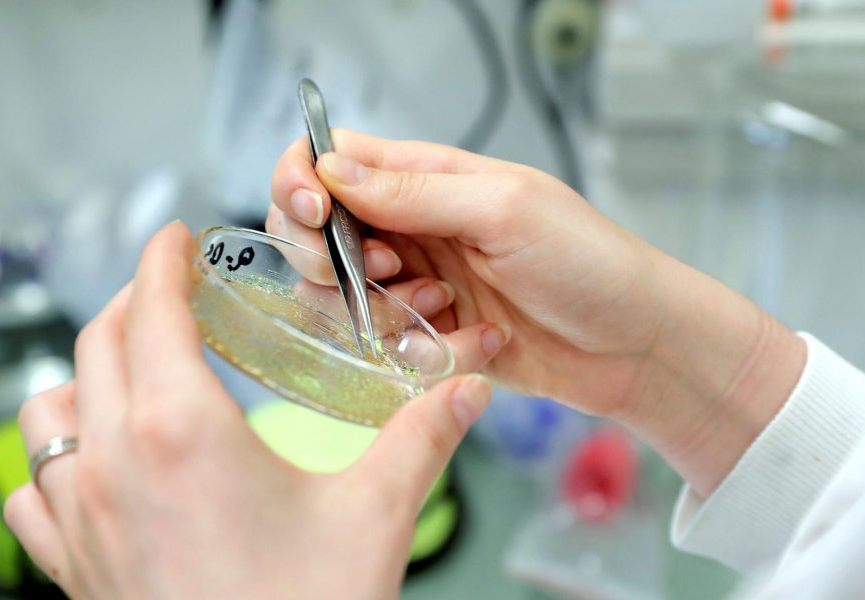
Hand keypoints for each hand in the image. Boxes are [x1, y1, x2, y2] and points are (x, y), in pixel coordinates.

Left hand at [4, 223, 492, 598]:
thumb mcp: (373, 516)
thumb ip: (421, 437)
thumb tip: (464, 390)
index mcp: (178, 430)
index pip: (150, 309)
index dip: (160, 260)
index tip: (174, 237)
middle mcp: (112, 462)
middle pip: (97, 344)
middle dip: (132, 303)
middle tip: (171, 292)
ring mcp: (78, 518)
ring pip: (48, 409)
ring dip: (84, 373)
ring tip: (131, 369)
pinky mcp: (70, 567)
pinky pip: (30, 489)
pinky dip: (52, 454)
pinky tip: (88, 461)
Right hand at [269, 131, 805, 494]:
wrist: (637, 345)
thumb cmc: (589, 262)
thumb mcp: (503, 210)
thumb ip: (413, 193)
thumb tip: (331, 169)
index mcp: (425, 178)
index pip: (329, 159)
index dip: (301, 183)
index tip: (314, 216)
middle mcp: (412, 228)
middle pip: (317, 235)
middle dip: (334, 263)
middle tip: (388, 273)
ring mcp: (419, 284)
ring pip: (344, 300)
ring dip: (388, 313)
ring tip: (450, 306)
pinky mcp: (432, 335)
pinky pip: (391, 348)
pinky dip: (430, 351)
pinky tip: (483, 341)